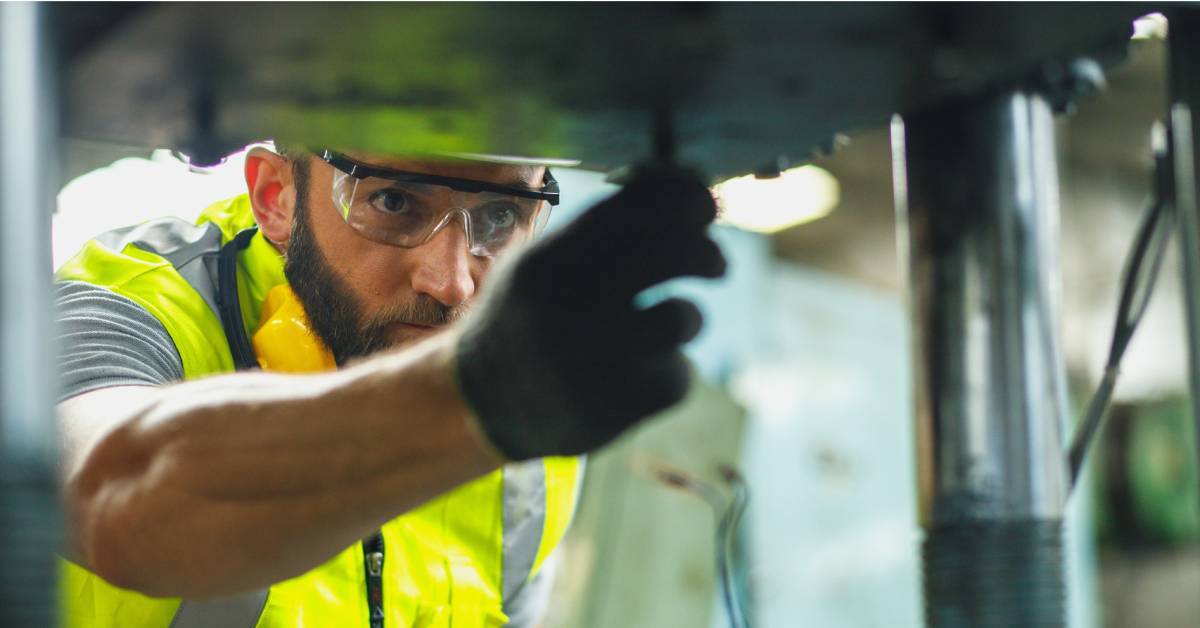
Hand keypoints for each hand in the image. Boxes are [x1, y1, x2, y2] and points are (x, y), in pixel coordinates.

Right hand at [455, 165, 725, 459]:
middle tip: (714, 263)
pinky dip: (669, 372)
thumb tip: (686, 191)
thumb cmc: (525, 317)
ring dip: (687, 318)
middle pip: (674, 254)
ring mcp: (593, 357)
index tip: (703, 208)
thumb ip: (598, 230)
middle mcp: (570, 302)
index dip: (685, 202)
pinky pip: (677, 376)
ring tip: (673, 322)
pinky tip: (643, 373)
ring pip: (682, 318)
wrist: (477, 401)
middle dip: (707, 253)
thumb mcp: (539, 262)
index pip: (638, 209)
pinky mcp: (615, 407)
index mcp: (552, 258)